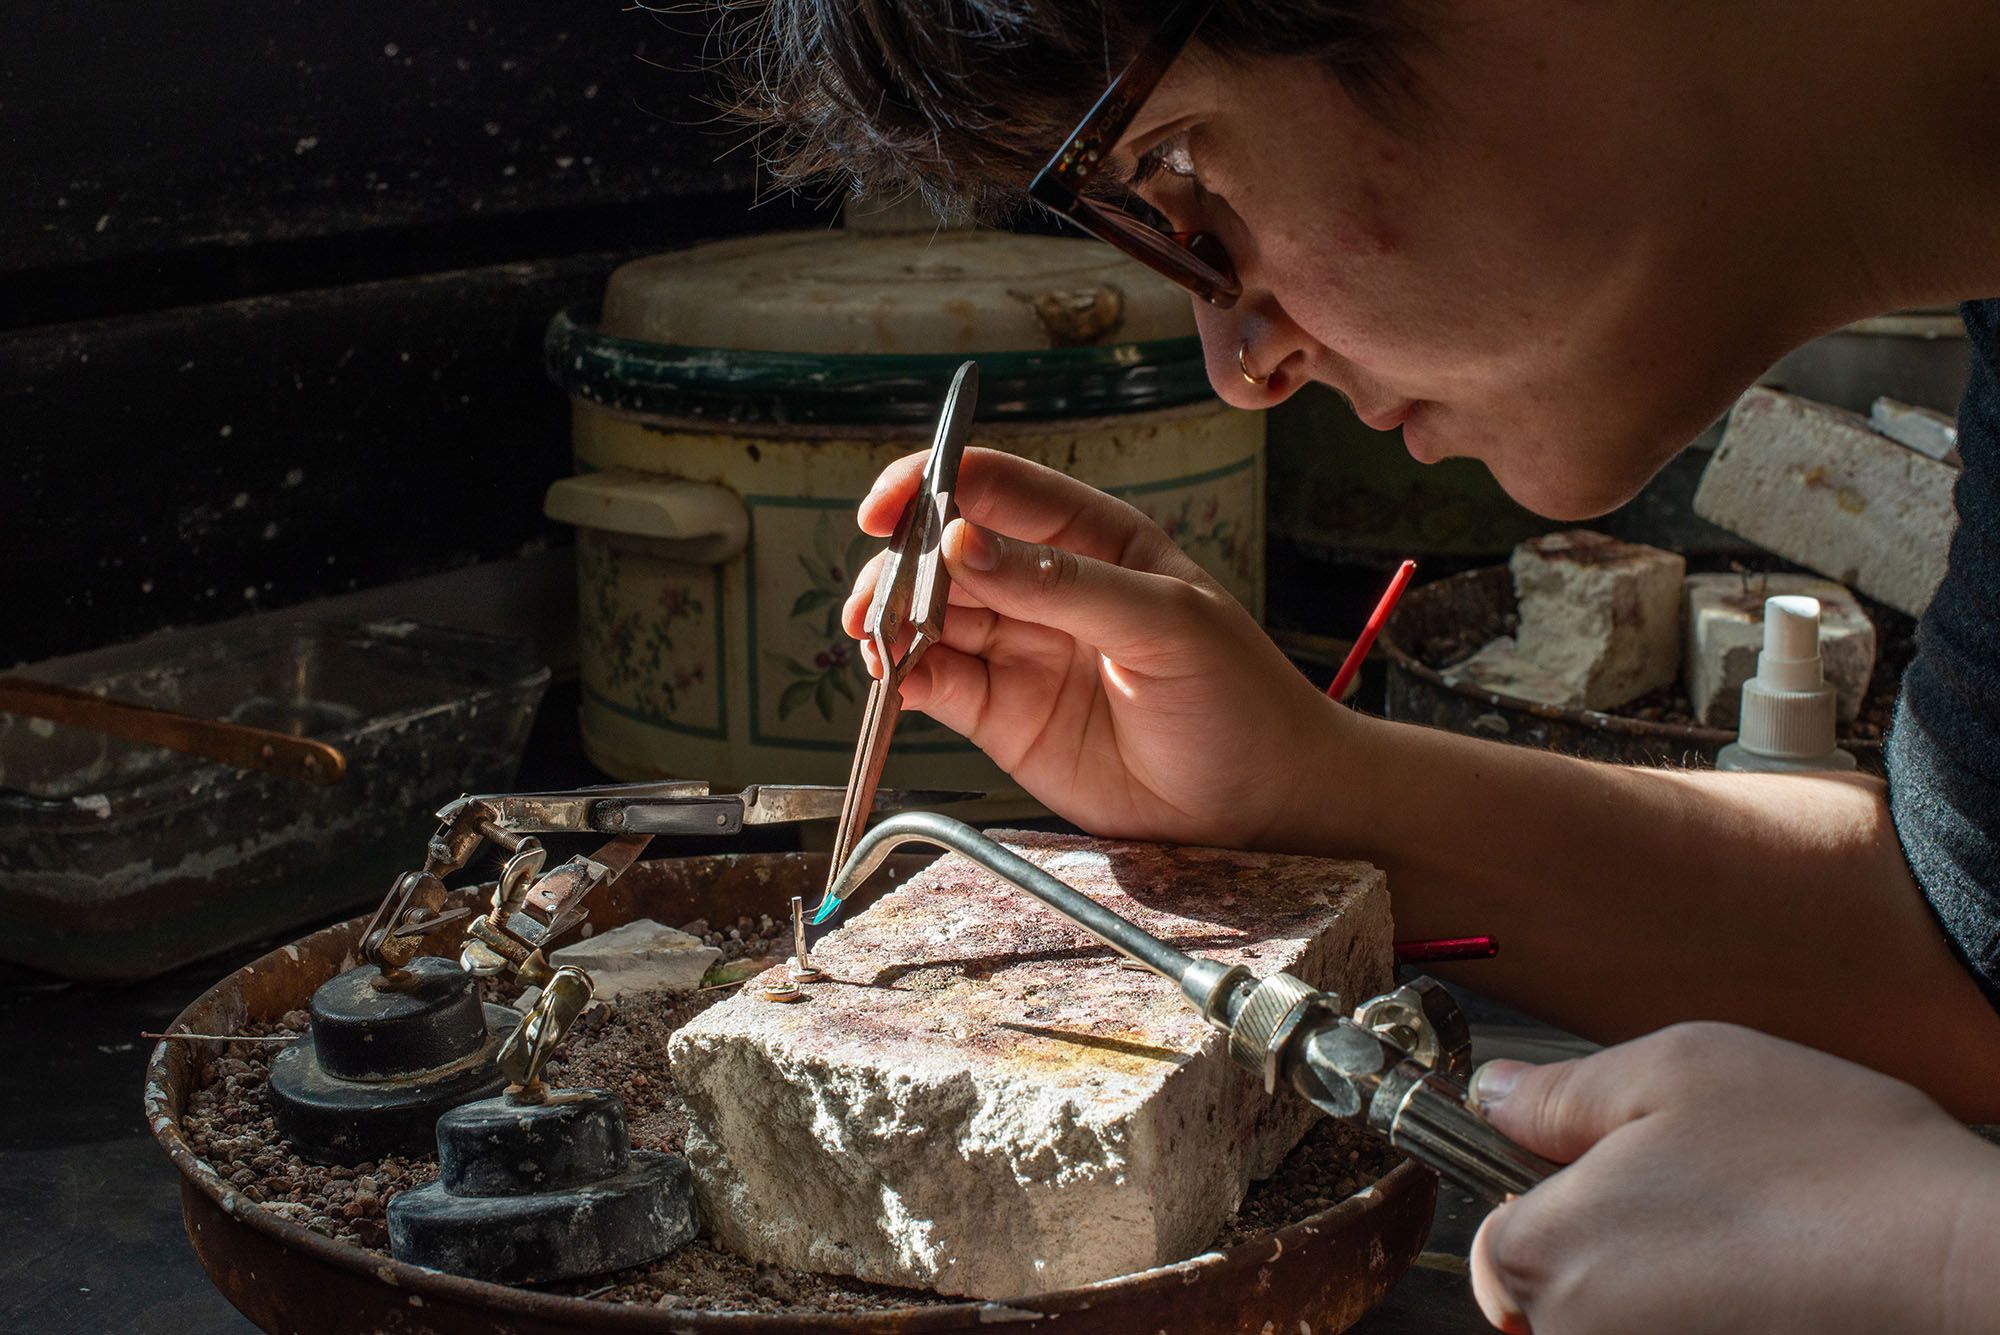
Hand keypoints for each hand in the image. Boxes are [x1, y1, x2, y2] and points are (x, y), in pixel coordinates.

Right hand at [844, 448, 1348, 849]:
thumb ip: (1061, 583)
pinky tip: (894, 682)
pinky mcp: (1001, 715)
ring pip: (929, 618)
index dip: (932, 485)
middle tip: (880, 601)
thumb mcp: (1162, 623)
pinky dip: (904, 680)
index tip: (886, 510)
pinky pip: (936, 684)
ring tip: (878, 643)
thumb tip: (961, 542)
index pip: (996, 488)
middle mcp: (1044, 585)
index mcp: (1091, 537)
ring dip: (893, 624)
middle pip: (945, 553)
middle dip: (901, 566)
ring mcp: (1019, 649)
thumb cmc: (1235, 696)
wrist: (1256, 803)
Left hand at [1468, 1021, 1999, 1333]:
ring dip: (1672, 1280)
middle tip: (1704, 1195)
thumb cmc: (1826, 1163)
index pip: (1494, 1243)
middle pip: (1556, 1294)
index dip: (1548, 1201)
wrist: (1963, 1266)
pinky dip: (1720, 1310)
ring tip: (1754, 1237)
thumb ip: (1559, 1091)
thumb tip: (1496, 1097)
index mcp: (1545, 1256)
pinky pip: (1685, 1332)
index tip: (1609, 1173)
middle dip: (1614, 1242)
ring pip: (1628, 1319)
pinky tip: (1777, 1281)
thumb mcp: (1675, 1071)